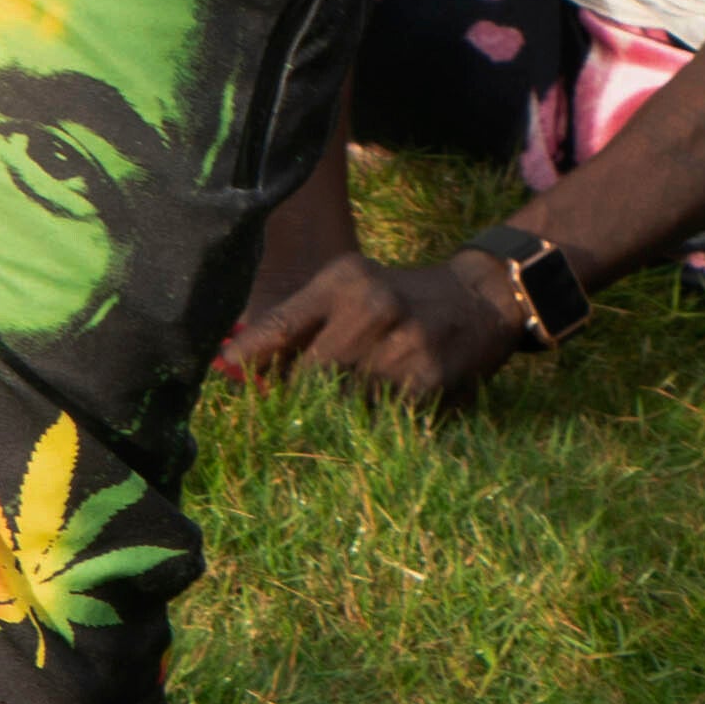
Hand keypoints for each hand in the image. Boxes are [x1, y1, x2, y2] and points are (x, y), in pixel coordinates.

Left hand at [212, 238, 538, 411]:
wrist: (478, 299)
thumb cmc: (398, 299)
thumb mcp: (350, 289)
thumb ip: (300, 322)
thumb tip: (241, 366)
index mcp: (343, 281)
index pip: (283, 324)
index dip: (250, 357)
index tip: (226, 376)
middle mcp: (370, 308)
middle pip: (309, 374)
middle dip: (292, 399)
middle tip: (281, 417)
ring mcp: (401, 346)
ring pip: (344, 403)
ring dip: (332, 417)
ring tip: (331, 420)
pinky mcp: (427, 381)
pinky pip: (381, 418)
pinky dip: (371, 422)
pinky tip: (374, 416)